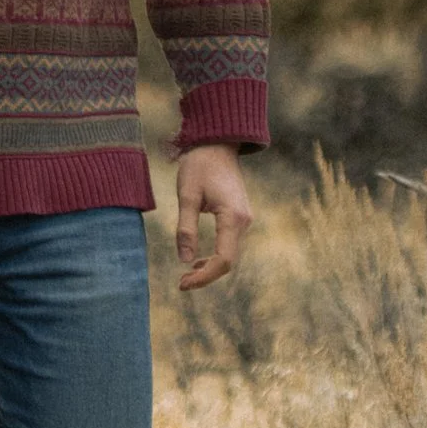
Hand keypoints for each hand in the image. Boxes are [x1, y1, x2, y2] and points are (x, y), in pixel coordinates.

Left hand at [174, 144, 253, 292]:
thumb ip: (186, 229)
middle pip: (228, 261)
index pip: (223, 260)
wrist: (217, 144)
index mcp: (232, 217)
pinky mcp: (240, 217)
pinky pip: (230, 244)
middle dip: (206, 276)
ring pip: (230, 254)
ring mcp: (245, 219)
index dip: (204, 277)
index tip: (183, 283)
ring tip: (187, 275)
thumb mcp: (186, 196)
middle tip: (181, 283)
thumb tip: (185, 260)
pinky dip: (216, 256)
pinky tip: (198, 260)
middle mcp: (244, 221)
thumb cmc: (199, 166)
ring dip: (210, 267)